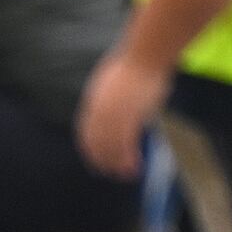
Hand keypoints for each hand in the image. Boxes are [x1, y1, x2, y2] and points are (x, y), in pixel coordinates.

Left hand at [76, 45, 162, 180]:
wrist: (146, 54)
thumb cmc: (138, 65)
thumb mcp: (116, 83)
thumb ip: (113, 101)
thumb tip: (121, 114)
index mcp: (93, 101)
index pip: (86, 131)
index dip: (90, 148)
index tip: (94, 159)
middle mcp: (98, 111)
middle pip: (96, 143)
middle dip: (102, 160)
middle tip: (109, 173)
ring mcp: (112, 115)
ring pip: (111, 147)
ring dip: (117, 164)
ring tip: (125, 176)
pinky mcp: (128, 117)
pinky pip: (125, 145)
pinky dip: (128, 159)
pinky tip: (134, 168)